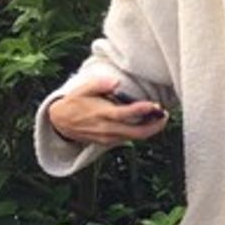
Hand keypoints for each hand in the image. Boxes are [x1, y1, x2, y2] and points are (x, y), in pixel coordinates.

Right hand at [47, 77, 167, 145]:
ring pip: (135, 137)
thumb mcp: (82, 89)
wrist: (59, 123)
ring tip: (160, 117)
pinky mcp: (108, 142)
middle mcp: (107, 129)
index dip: (142, 110)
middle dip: (154, 126)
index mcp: (102, 114)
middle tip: (165, 115)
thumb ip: (99, 84)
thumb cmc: (74, 102)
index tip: (155, 105)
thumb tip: (116, 82)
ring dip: (150, 129)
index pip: (126, 114)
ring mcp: (108, 138)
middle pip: (136, 132)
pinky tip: (147, 122)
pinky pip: (128, 139)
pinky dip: (140, 132)